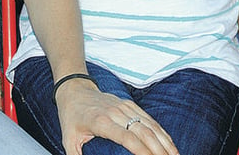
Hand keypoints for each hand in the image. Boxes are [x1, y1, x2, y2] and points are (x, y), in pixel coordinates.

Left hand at [55, 78, 178, 154]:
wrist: (75, 89)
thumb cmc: (71, 117)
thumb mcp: (68, 139)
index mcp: (102, 122)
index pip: (127, 138)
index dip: (142, 152)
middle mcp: (116, 112)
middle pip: (144, 132)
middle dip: (160, 151)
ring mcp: (125, 107)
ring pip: (151, 125)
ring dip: (165, 143)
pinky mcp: (130, 104)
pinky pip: (150, 119)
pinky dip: (162, 133)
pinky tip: (169, 146)